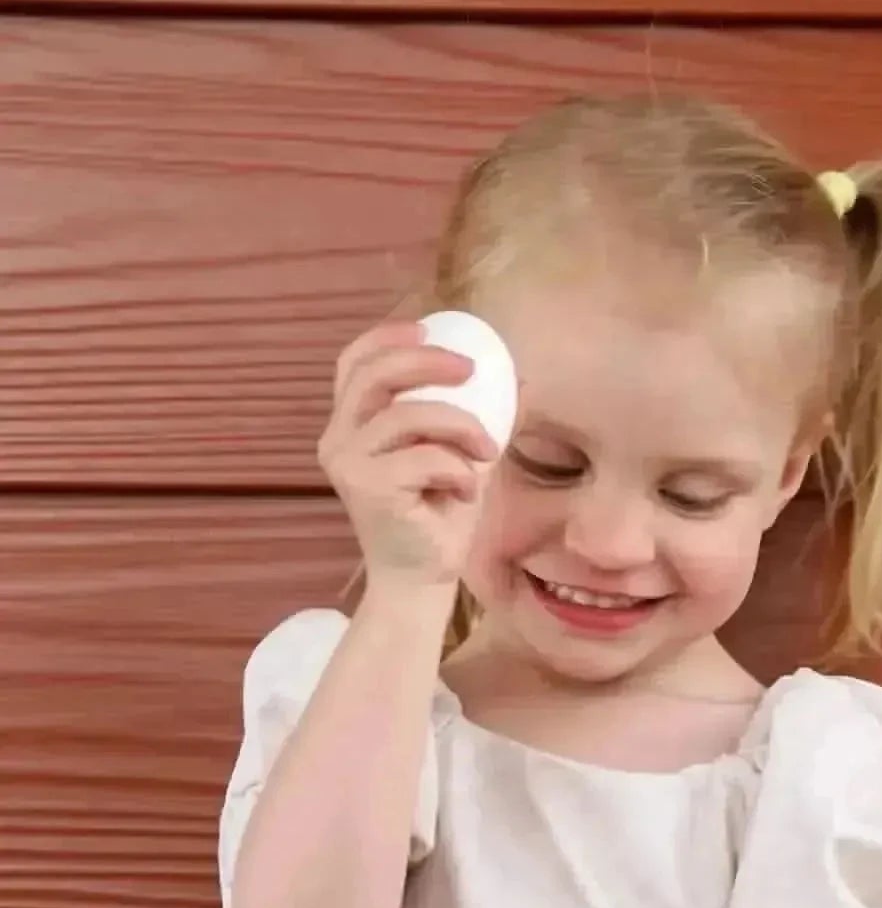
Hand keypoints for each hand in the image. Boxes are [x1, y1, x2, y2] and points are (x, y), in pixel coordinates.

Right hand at [317, 319, 500, 589]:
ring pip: (407, 417)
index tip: (429, 327)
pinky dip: (457, 469)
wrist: (422, 580)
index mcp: (350, 425)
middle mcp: (338, 440)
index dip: (387, 337)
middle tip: (470, 370)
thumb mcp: (456, 454)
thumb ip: (468, 416)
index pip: (354, 363)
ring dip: (460, 427)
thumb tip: (517, 378)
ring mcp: (347, 464)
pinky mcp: (367, 489)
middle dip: (427, 362)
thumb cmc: (438, 517)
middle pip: (374, 375)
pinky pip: (423, 458)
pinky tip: (465, 493)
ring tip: (487, 452)